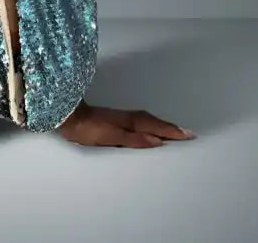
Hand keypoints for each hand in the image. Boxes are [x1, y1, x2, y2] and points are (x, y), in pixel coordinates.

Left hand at [56, 101, 194, 147]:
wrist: (69, 116)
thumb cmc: (88, 129)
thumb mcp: (112, 137)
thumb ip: (135, 139)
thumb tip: (157, 140)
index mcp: (132, 122)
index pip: (157, 128)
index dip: (173, 132)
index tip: (188, 135)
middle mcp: (130, 117)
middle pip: (156, 122)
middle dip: (171, 128)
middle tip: (187, 133)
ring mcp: (123, 117)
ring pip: (149, 121)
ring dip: (162, 126)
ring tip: (174, 131)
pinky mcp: (116, 119)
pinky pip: (141, 121)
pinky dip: (151, 124)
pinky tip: (149, 128)